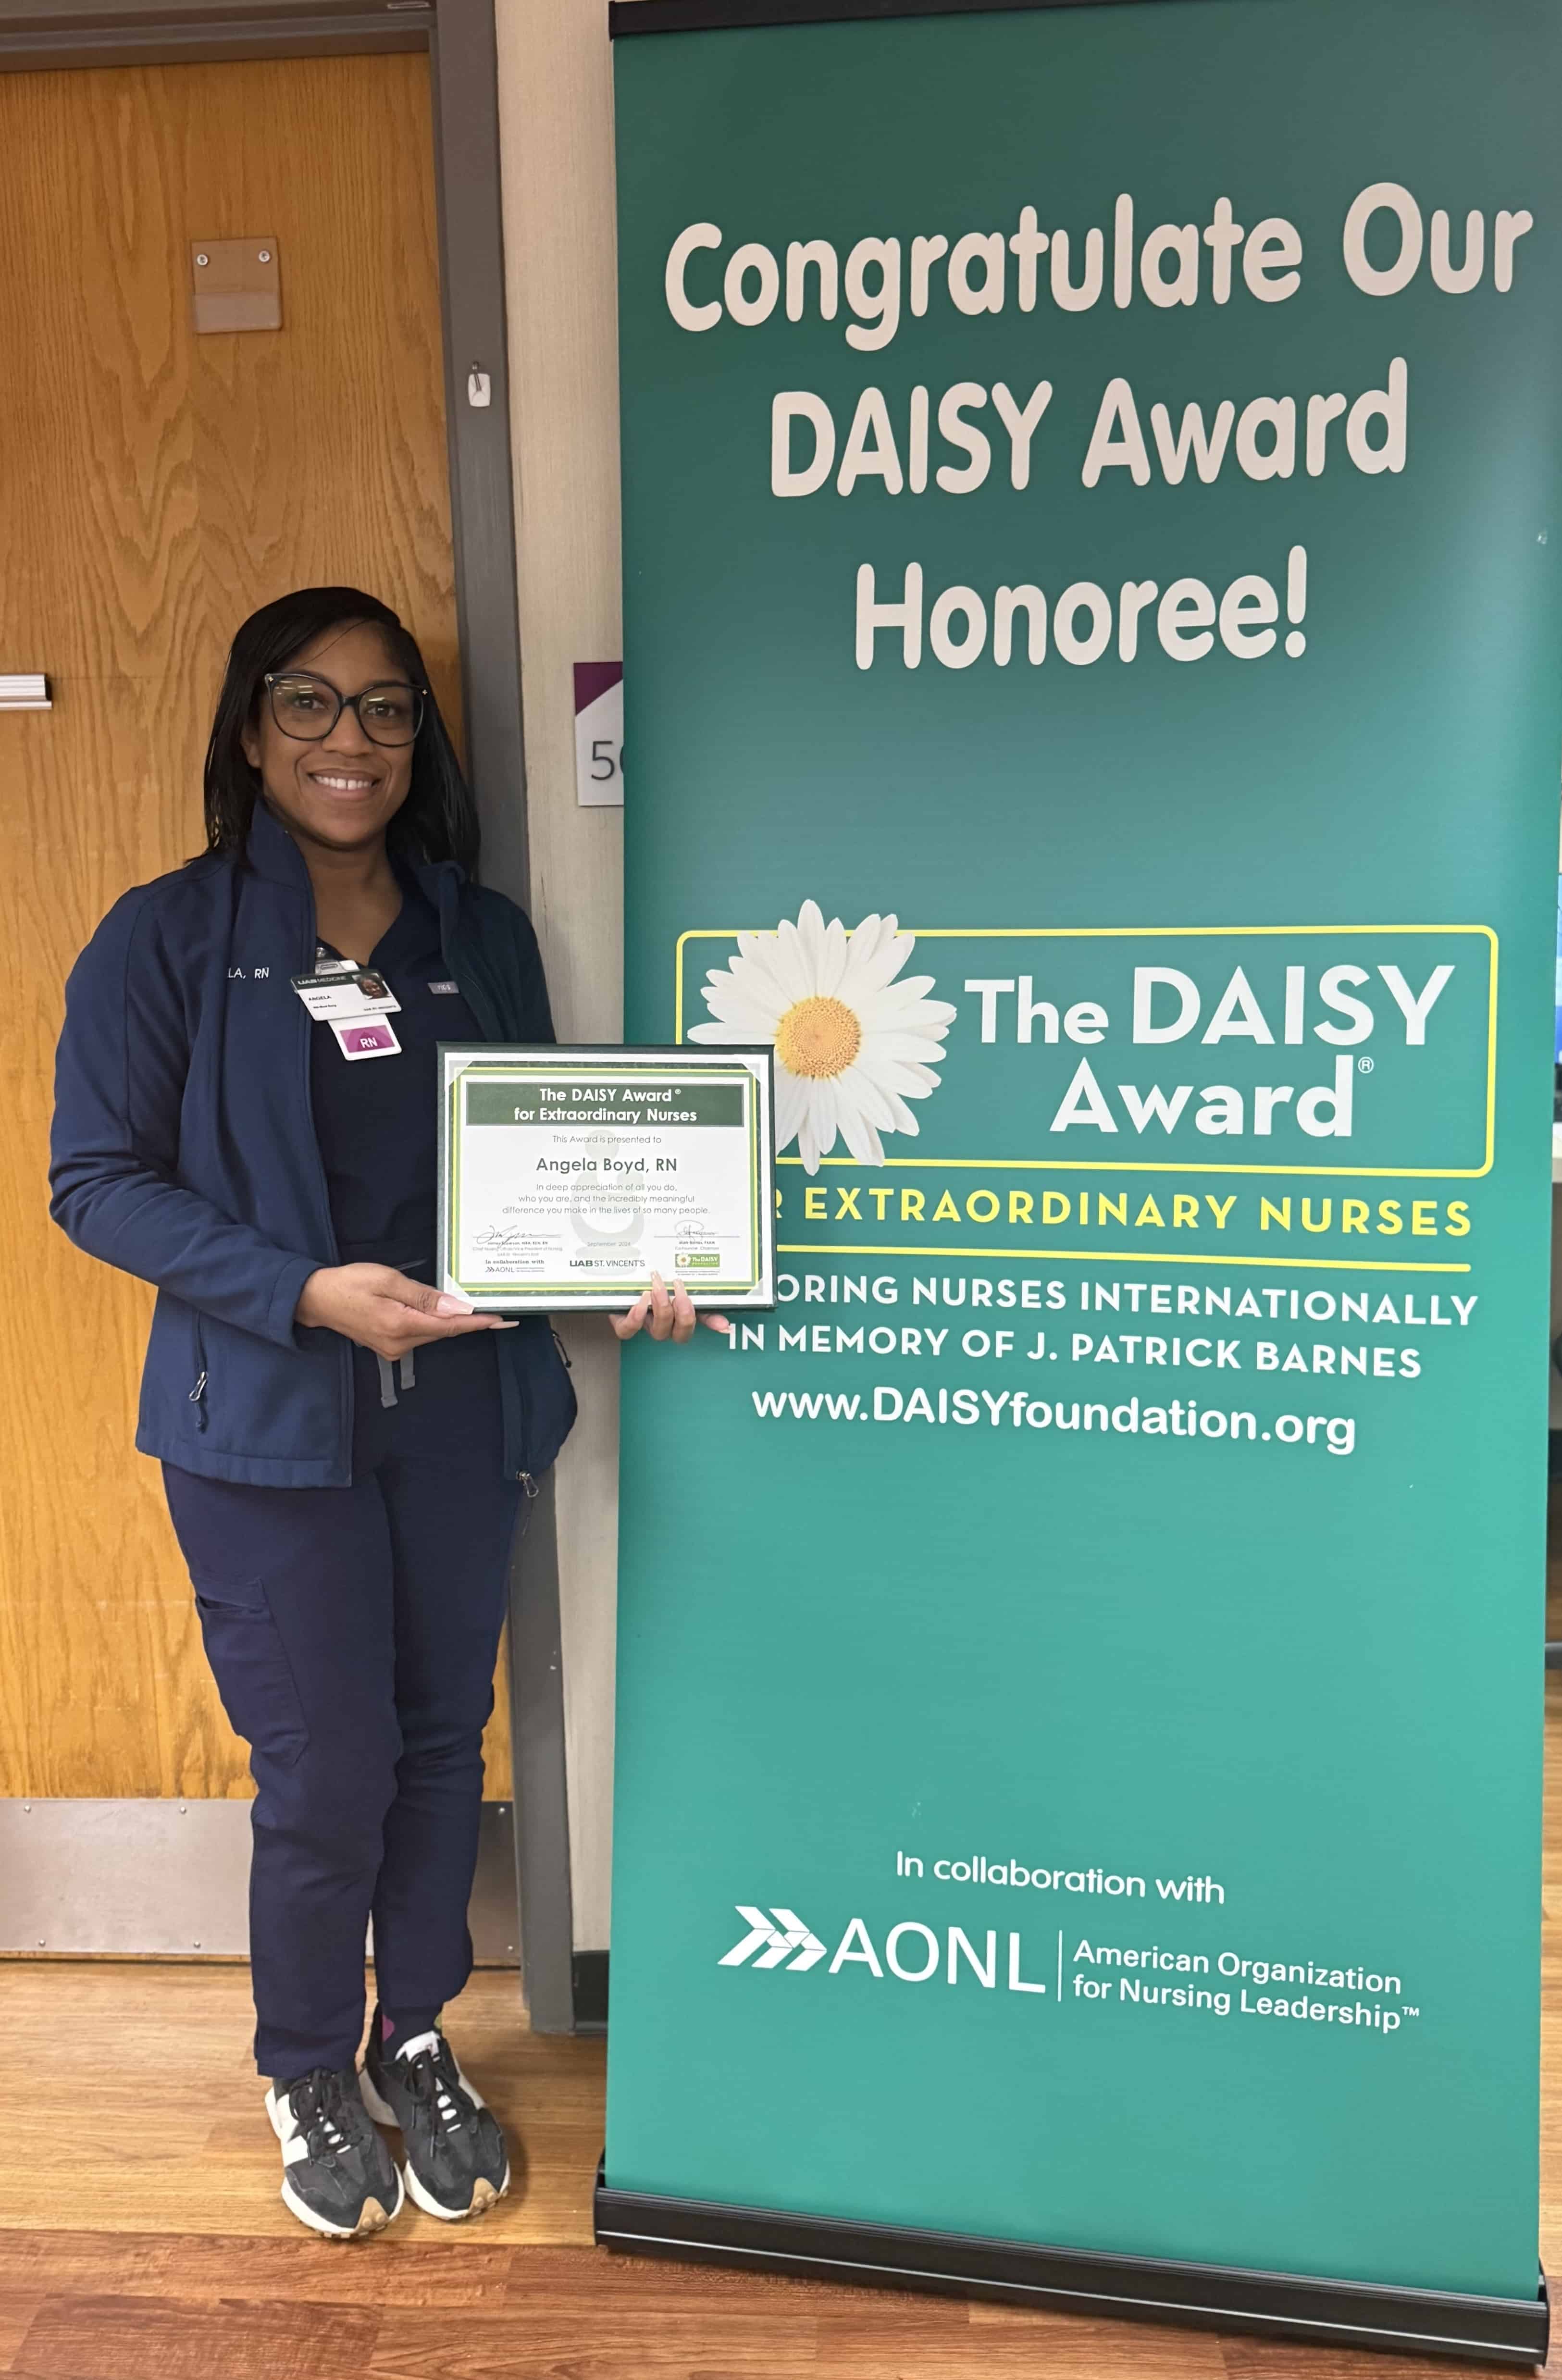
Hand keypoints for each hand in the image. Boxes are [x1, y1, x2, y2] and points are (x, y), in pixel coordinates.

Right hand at [295, 1264, 517, 1358]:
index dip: (477, 1323)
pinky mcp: (388, 1347)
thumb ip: (424, 1296)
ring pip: (432, 1334)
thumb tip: (456, 1307)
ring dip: (451, 1323)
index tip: (501, 1321)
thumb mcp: (388, 1280)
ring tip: (476, 1313)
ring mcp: (393, 1349)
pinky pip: (419, 1335)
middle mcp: (399, 1343)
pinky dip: (434, 1325)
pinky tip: (442, 1314)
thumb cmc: (349, 1283)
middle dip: (469, 1322)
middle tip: (498, 1314)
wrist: (315, 1299)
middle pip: (443, 1332)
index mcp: (400, 1325)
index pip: (449, 1326)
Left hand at [610, 1270, 729, 1345]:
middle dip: (683, 1313)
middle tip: (679, 1287)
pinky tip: (641, 1301)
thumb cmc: (651, 1282)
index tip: (723, 1324)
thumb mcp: (675, 1286)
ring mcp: (644, 1326)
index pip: (699, 1324)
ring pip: (658, 1332)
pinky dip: (636, 1318)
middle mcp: (663, 1325)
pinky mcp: (623, 1323)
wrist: (619, 1277)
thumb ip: (698, 1299)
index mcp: (677, 1317)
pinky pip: (629, 1330)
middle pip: (679, 1335)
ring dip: (661, 1309)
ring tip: (658, 1287)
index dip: (710, 1325)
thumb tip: (723, 1322)